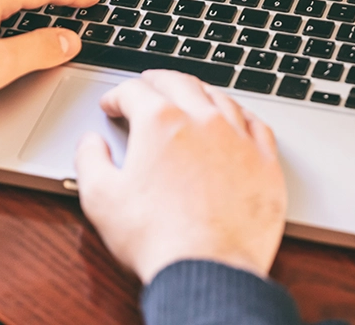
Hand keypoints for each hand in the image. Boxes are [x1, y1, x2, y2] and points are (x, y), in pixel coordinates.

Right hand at [75, 70, 286, 283]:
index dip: (117, 95)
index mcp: (160, 123)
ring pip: (220, 98)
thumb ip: (89, 160)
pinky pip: (256, 125)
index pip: (134, 91)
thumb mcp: (100, 198)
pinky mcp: (265, 163)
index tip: (112, 105)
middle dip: (157, 81)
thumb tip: (90, 143)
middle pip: (180, 83)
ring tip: (189, 97)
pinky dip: (241, 116)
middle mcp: (203, 120)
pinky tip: (236, 120)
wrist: (207, 272)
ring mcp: (238, 139)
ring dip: (199, 92)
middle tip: (147, 86)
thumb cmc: (155, 238)